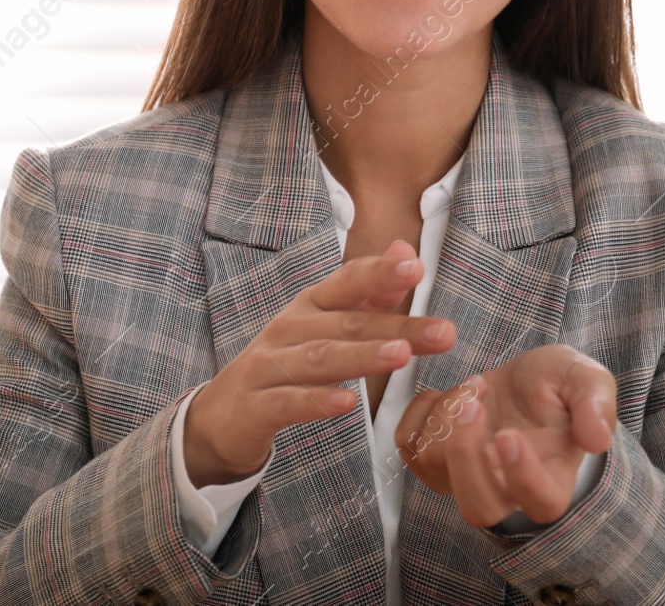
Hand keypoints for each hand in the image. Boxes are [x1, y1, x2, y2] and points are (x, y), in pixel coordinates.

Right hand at [184, 240, 456, 485]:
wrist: (222, 414)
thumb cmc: (284, 362)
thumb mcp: (324, 324)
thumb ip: (368, 294)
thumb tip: (406, 250)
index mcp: (310, 306)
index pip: (348, 283)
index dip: (380, 273)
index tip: (417, 267)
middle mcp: (289, 328)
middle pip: (346, 324)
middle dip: (396, 326)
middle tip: (442, 332)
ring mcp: (269, 366)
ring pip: (319, 359)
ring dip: (362, 356)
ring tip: (401, 355)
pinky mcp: (256, 406)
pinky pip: (289, 402)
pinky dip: (318, 401)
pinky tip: (348, 403)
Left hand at [394, 344, 616, 527]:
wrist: (524, 379)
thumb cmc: (558, 385)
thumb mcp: (585, 378)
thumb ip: (596, 403)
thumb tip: (598, 438)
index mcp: (554, 478)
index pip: (540, 504)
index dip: (522, 477)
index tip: (510, 433)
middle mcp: (507, 491)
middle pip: (478, 508)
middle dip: (467, 455)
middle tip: (474, 403)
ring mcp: (466, 478)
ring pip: (437, 470)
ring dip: (448, 417)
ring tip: (476, 385)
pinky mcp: (436, 459)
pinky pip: (408, 446)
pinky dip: (421, 411)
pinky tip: (449, 394)